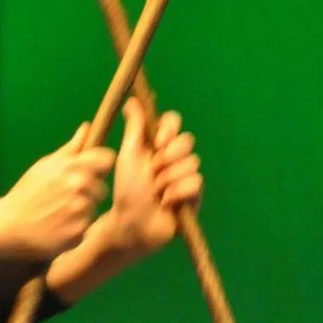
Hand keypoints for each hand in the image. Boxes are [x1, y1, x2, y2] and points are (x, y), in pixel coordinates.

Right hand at [0, 123, 115, 258]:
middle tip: (64, 198)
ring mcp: (79, 210)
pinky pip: (86, 227)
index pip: (106, 159)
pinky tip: (57, 227)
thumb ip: (70, 148)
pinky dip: (74, 228)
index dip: (101, 165)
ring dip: (81, 212)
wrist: (8, 224)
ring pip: (93, 209)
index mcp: (70, 166)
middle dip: (88, 193)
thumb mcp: (45, 166)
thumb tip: (87, 127)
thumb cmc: (27, 193)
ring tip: (57, 213)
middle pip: (102, 188)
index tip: (92, 172)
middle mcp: (78, 186)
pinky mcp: (78, 233)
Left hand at [110, 97, 203, 253]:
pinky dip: (176, 192)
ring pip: (191, 164)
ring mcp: (186, 176)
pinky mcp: (195, 196)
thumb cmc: (126, 189)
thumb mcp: (128, 155)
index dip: (169, 130)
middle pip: (186, 142)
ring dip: (168, 179)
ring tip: (155, 191)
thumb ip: (134, 128)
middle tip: (152, 172)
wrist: (132, 222)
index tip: (157, 141)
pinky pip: (196, 183)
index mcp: (157, 145)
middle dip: (166, 159)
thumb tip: (131, 101)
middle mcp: (173, 158)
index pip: (173, 122)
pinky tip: (165, 202)